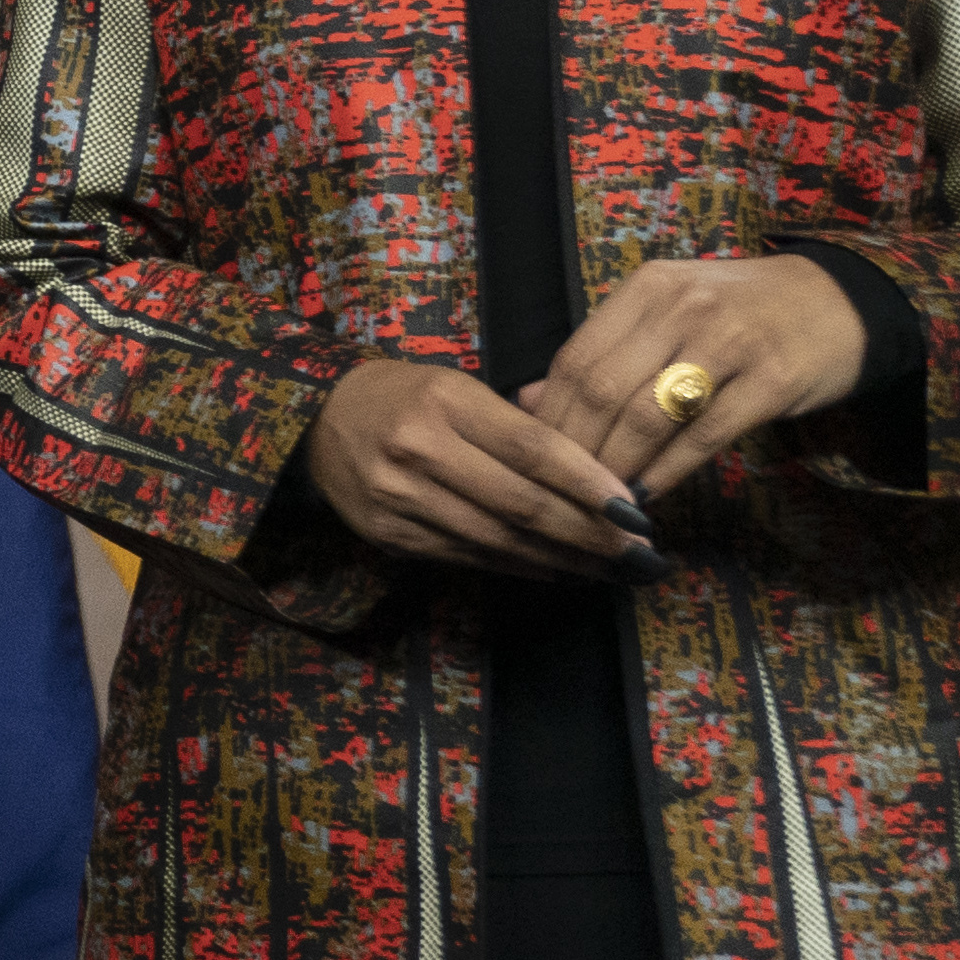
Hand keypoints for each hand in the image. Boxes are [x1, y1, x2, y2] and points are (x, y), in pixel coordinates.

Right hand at [296, 355, 656, 580]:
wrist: (318, 418)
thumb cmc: (407, 398)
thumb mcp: (460, 389)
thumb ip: (521, 426)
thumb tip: (599, 479)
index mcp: (445, 401)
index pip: (533, 448)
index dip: (590, 483)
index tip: (636, 510)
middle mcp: (418, 449)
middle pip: (521, 503)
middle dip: (590, 535)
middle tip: (641, 554)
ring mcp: (399, 496)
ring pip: (499, 539)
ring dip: (563, 560)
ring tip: (612, 570)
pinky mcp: (389, 534)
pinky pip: (468, 557)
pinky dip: (520, 567)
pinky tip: (557, 570)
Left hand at [526, 253, 868, 503]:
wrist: (844, 302)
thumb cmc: (743, 313)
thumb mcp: (670, 313)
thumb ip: (603, 351)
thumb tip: (524, 401)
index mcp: (648, 288)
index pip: (576, 358)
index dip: (550, 417)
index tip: (534, 460)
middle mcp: (683, 307)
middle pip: (602, 389)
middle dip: (575, 450)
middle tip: (561, 492)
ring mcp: (731, 341)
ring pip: (647, 415)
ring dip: (616, 467)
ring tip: (600, 501)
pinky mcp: (774, 379)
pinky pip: (703, 435)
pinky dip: (667, 471)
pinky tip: (648, 493)